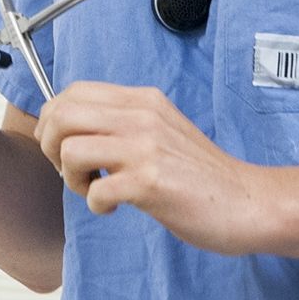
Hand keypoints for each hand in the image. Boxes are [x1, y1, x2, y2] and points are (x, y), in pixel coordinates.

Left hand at [33, 81, 269, 255]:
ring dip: (70, 178)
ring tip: (94, 189)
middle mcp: (141, 116)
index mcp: (141, 100)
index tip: (64, 146)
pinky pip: (96, 191)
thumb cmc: (200, 174)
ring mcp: (146, 148)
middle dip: (50, 146)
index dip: (54, 120)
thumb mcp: (160, 130)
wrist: (248, 202)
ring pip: (70, 150)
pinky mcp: (151, 182)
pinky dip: (95, 205)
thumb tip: (71, 127)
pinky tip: (115, 207)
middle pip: (61, 115)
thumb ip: (122, 122)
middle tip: (71, 170)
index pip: (72, 92)